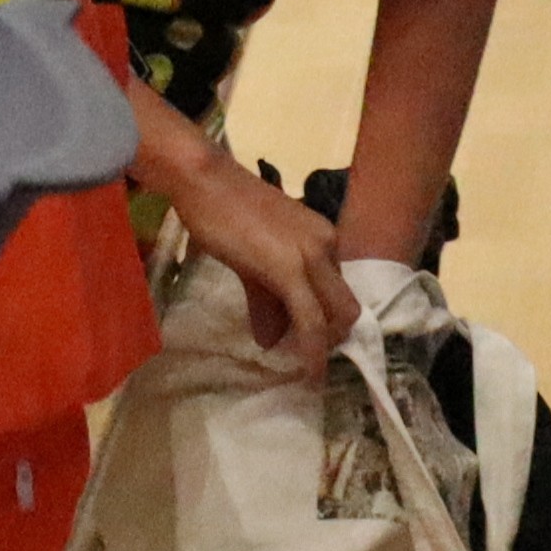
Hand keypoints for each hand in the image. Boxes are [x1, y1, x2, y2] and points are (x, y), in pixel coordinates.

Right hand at [165, 158, 358, 378]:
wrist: (203, 180)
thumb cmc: (221, 210)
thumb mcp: (252, 258)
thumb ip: (266, 299)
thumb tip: (270, 340)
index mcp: (322, 237)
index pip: (337, 289)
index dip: (327, 320)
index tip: (311, 341)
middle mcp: (326, 245)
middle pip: (347, 306)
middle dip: (333, 338)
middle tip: (307, 357)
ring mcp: (311, 255)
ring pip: (336, 314)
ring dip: (323, 347)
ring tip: (306, 371)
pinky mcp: (290, 269)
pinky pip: (311, 320)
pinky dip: (312, 350)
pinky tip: (306, 371)